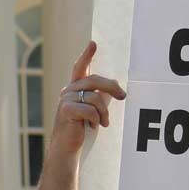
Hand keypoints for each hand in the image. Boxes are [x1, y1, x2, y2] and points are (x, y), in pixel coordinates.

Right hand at [52, 42, 125, 159]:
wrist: (67, 146)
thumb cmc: (81, 127)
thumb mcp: (93, 109)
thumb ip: (100, 96)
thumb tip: (117, 89)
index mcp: (74, 88)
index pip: (80, 67)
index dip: (87, 55)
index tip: (93, 44)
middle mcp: (69, 90)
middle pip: (95, 80)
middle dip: (112, 87)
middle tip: (123, 96)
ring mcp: (66, 99)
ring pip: (96, 98)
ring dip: (104, 113)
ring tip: (103, 123)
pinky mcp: (66, 109)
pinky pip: (90, 110)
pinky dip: (96, 120)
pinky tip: (92, 127)